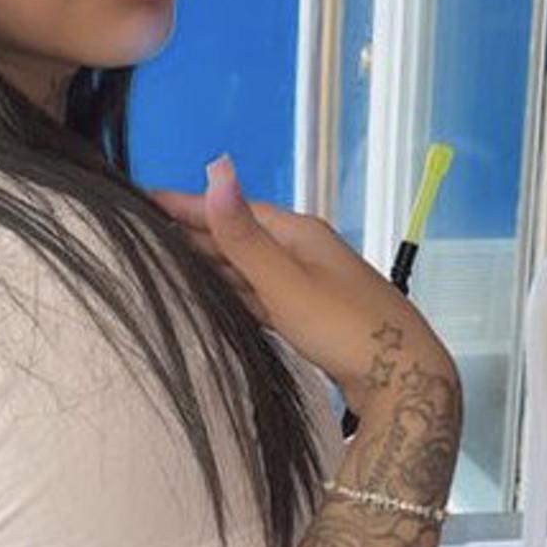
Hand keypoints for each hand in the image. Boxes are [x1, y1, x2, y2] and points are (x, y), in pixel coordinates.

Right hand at [148, 155, 444, 414]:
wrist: (405, 379)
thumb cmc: (347, 329)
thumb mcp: (285, 282)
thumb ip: (243, 235)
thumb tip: (216, 168)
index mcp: (297, 234)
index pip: (230, 210)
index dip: (186, 205)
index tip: (142, 200)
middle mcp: (303, 252)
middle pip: (238, 237)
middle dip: (193, 235)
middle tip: (142, 235)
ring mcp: (309, 284)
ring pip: (248, 269)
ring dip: (211, 266)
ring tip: (167, 265)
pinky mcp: (311, 316)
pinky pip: (261, 297)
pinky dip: (235, 295)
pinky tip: (217, 300)